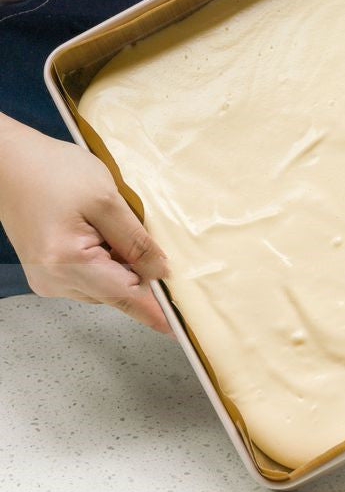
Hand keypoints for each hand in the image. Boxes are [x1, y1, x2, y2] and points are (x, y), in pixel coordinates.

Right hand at [0, 116, 170, 332]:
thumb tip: (161, 271)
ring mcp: (49, 279)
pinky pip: (92, 277)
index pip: (126, 298)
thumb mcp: (105, 199)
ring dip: (123, 266)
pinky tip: (103, 233)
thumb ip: (135, 240)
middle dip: (142, 275)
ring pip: (107, 286)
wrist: (8, 162)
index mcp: (69, 262)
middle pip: (118, 292)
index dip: (157, 312)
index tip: (180, 329)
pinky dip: (108, 262)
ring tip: (112, 226)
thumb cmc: (51, 171)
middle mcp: (55, 280)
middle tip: (153, 243)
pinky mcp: (49, 272)